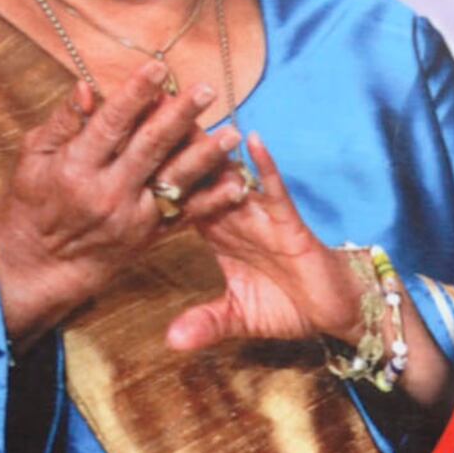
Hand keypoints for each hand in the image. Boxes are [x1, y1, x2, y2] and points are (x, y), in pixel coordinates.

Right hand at [0, 68, 245, 343]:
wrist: (39, 264)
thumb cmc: (32, 201)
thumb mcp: (33, 157)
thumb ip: (62, 123)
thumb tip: (86, 87)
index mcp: (76, 168)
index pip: (110, 124)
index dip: (135, 95)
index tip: (159, 69)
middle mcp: (107, 193)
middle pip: (150, 147)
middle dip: (180, 116)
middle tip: (207, 90)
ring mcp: (132, 218)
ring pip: (174, 181)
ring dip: (206, 156)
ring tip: (231, 133)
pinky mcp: (149, 237)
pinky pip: (186, 217)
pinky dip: (213, 201)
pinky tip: (236, 183)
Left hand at [170, 137, 453, 407]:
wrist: (333, 309)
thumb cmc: (286, 305)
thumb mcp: (239, 318)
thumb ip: (207, 323)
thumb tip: (172, 343)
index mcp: (215, 233)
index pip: (176, 199)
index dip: (150, 176)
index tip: (121, 149)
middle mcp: (233, 217)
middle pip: (197, 177)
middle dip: (173, 147)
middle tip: (144, 109)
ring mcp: (260, 216)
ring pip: (230, 176)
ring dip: (211, 148)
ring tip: (186, 115)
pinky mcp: (288, 222)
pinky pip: (275, 191)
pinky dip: (265, 168)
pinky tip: (253, 142)